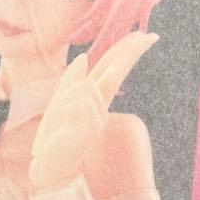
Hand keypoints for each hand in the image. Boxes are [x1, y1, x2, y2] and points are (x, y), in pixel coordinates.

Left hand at [30, 32, 158, 189]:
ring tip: (60, 116)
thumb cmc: (56, 134)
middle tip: (150, 36)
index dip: (126, 51)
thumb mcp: (59, 101)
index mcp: (93, 96)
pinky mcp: (88, 127)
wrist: (50, 163)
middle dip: (129, 53)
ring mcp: (96, 117)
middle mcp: (99, 105)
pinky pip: (79, 102)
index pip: (112, 68)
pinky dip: (68, 104)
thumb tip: (83, 57)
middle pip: (115, 72)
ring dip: (69, 94)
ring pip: (86, 87)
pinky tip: (63, 118)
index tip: (145, 36)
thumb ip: (72, 79)